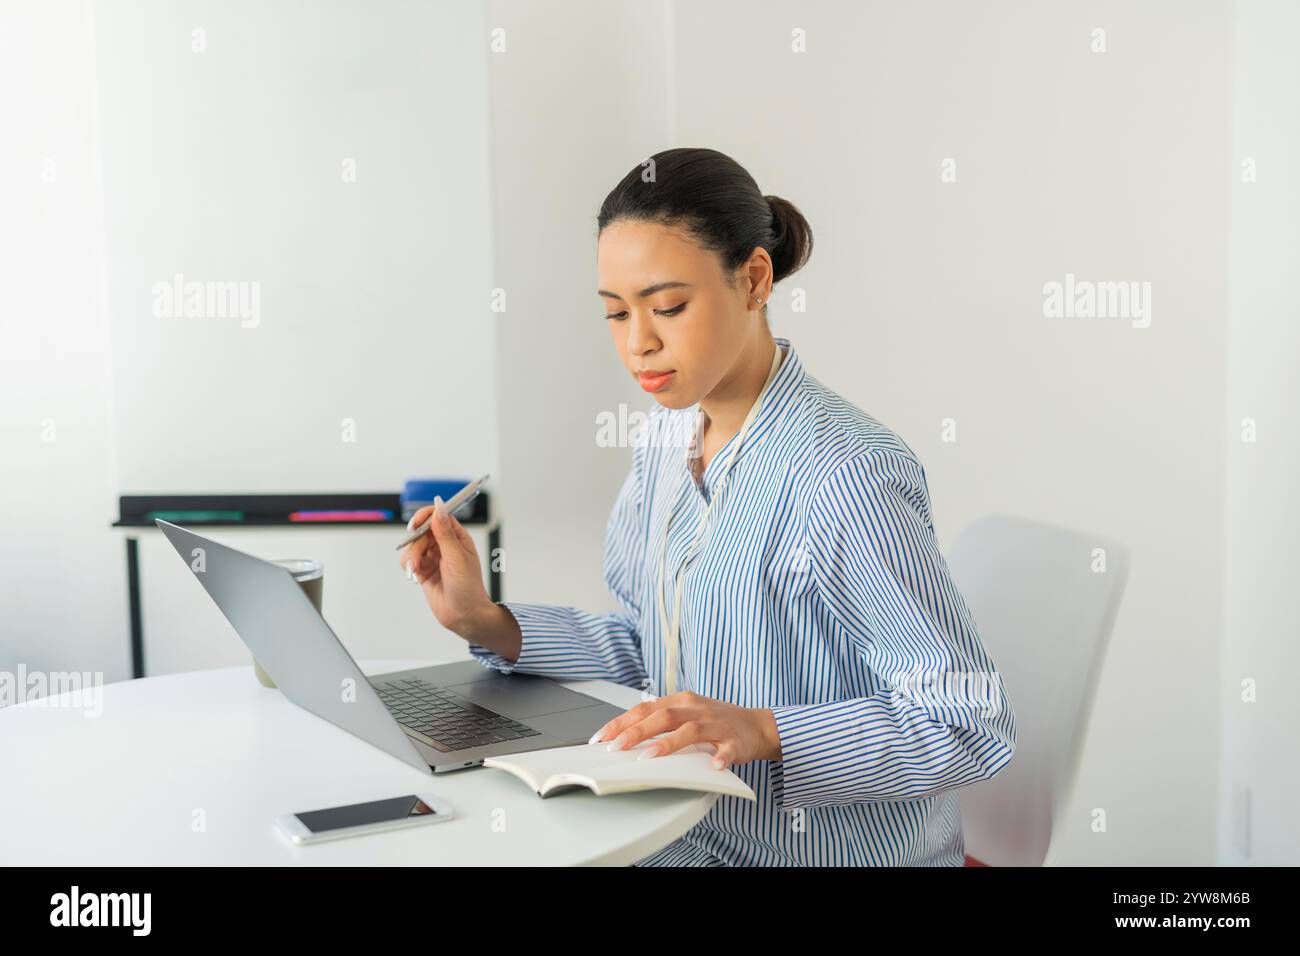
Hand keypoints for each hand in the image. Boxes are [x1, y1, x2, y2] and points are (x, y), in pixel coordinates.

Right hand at [397, 497, 490, 632]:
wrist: (463, 615)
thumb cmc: (468, 588)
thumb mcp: (456, 557)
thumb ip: (444, 532)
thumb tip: (439, 507)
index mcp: (458, 537)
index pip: (439, 515)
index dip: (425, 516)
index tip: (415, 525)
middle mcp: (445, 544)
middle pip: (421, 531)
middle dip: (416, 545)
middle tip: (417, 560)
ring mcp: (433, 557)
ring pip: (412, 546)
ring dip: (411, 558)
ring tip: (417, 572)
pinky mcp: (424, 569)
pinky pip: (408, 560)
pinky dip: (408, 567)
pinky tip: (416, 577)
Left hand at [591, 691, 781, 770]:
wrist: (756, 725)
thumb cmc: (715, 722)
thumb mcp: (686, 714)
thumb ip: (660, 723)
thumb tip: (624, 737)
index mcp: (681, 700)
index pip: (645, 708)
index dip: (622, 722)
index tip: (602, 737)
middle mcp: (696, 708)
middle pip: (663, 716)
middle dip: (637, 732)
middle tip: (617, 748)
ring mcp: (716, 723)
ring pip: (690, 730)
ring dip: (668, 744)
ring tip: (649, 757)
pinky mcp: (735, 741)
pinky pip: (727, 749)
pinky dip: (720, 757)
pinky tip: (714, 766)